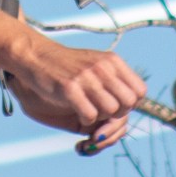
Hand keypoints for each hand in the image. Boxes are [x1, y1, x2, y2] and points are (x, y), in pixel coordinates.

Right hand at [4, 40, 144, 153]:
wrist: (35, 56)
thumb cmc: (68, 66)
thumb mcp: (97, 64)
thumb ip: (115, 79)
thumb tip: (134, 102)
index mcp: (113, 61)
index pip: (140, 91)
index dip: (131, 104)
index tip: (116, 105)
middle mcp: (103, 67)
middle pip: (129, 103)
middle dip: (118, 113)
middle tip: (102, 111)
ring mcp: (87, 77)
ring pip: (112, 110)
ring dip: (101, 117)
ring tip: (89, 110)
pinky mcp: (69, 88)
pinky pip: (91, 116)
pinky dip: (85, 120)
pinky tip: (77, 112)